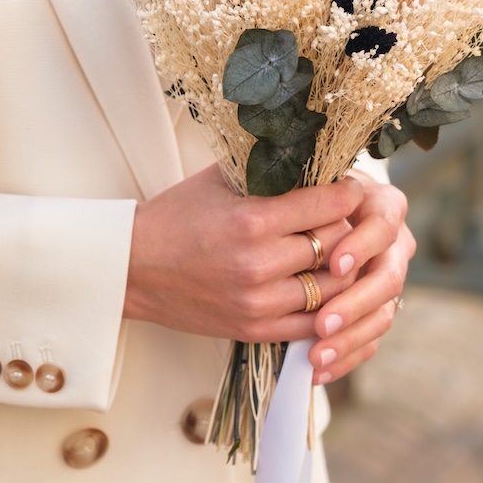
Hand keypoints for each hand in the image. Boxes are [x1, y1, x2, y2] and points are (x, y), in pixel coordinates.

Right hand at [125, 164, 364, 342]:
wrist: (133, 269)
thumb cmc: (177, 216)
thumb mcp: (220, 180)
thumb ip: (269, 168)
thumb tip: (318, 153)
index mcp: (252, 220)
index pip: (330, 205)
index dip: (347, 193)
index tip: (349, 189)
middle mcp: (259, 264)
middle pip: (339, 245)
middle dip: (348, 228)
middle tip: (344, 220)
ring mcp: (259, 302)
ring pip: (334, 286)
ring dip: (342, 269)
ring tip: (340, 253)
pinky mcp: (255, 329)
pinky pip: (312, 322)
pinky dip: (327, 306)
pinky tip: (324, 286)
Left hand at [308, 173, 414, 384]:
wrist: (297, 213)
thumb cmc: (290, 189)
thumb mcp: (294, 181)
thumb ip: (303, 191)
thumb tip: (292, 200)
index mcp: (383, 204)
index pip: (383, 224)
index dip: (362, 245)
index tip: (334, 264)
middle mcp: (394, 242)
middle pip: (389, 276)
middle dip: (356, 303)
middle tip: (322, 323)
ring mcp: (388, 278)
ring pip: (383, 314)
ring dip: (350, 338)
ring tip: (315, 356)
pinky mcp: (375, 308)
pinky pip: (370, 339)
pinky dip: (345, 357)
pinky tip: (315, 372)